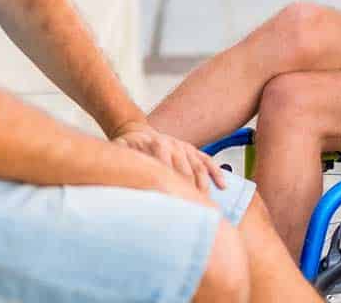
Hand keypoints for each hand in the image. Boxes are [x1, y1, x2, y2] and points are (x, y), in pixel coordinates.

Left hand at [111, 122, 225, 193]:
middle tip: (193, 209)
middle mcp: (173, 145)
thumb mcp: (118, 150)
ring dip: (203, 184)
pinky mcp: (191, 150)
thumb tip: (118, 174)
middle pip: (185, 169)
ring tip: (206, 203)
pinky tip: (223, 185)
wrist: (134, 132)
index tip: (174, 201)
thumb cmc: (126, 147)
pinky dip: (215, 172)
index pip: (166, 166)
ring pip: (198, 166)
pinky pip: (206, 161)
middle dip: (189, 189)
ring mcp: (184, 147)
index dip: (170, 183)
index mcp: (156, 145)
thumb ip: (120, 160)